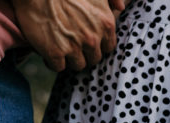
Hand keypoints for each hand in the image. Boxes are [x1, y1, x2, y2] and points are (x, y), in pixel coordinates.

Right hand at [12, 0, 126, 70]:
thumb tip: (121, 8)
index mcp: (106, 24)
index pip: (107, 47)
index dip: (97, 45)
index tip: (86, 40)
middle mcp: (93, 38)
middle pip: (93, 59)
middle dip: (84, 53)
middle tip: (71, 43)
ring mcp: (74, 47)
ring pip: (78, 65)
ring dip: (70, 59)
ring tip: (60, 47)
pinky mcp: (55, 52)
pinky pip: (58, 67)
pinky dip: (52, 61)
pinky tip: (47, 50)